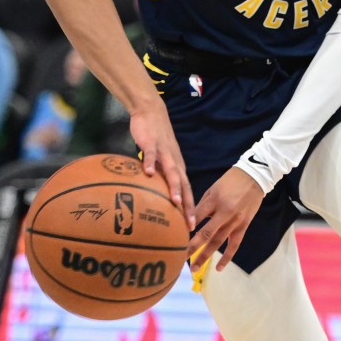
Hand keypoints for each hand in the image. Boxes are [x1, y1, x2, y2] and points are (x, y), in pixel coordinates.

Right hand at [130, 100, 194, 230]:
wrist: (152, 113)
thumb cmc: (156, 138)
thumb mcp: (160, 159)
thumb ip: (159, 175)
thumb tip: (155, 195)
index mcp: (177, 168)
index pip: (187, 191)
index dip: (190, 209)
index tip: (192, 227)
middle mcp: (174, 162)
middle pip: (184, 186)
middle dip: (187, 205)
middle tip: (189, 223)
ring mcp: (164, 153)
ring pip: (171, 171)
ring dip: (174, 187)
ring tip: (175, 202)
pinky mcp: (151, 143)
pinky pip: (151, 154)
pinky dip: (150, 163)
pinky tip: (148, 172)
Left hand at [187, 167, 264, 271]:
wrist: (254, 177)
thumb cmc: (229, 181)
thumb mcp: (213, 189)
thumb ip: (202, 205)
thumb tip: (189, 221)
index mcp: (214, 200)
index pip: (196, 217)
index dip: (185, 228)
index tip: (174, 238)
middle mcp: (224, 212)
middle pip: (205, 233)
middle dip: (192, 247)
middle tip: (180, 258)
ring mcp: (235, 221)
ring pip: (218, 242)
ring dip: (205, 256)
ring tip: (194, 268)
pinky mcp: (243, 226)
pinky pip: (234, 245)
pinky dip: (227, 257)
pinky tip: (218, 268)